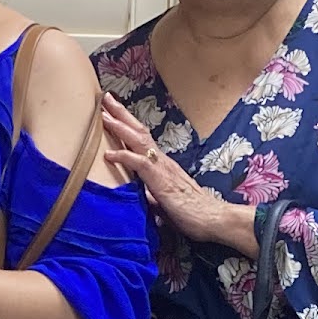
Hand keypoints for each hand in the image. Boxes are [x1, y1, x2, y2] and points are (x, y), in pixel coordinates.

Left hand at [100, 95, 257, 253]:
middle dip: (121, 114)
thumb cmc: (193, 214)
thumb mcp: (166, 204)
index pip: (142, 140)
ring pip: (139, 140)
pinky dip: (124, 156)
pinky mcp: (162, 181)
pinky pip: (141, 163)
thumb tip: (142, 198)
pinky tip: (109, 154)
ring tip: (103, 114)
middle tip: (105, 98)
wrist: (214, 220)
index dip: (127, 126)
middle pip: (140, 132)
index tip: (112, 112)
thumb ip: (152, 198)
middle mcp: (163, 162)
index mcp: (163, 166)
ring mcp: (163, 168)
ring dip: (120, 126)